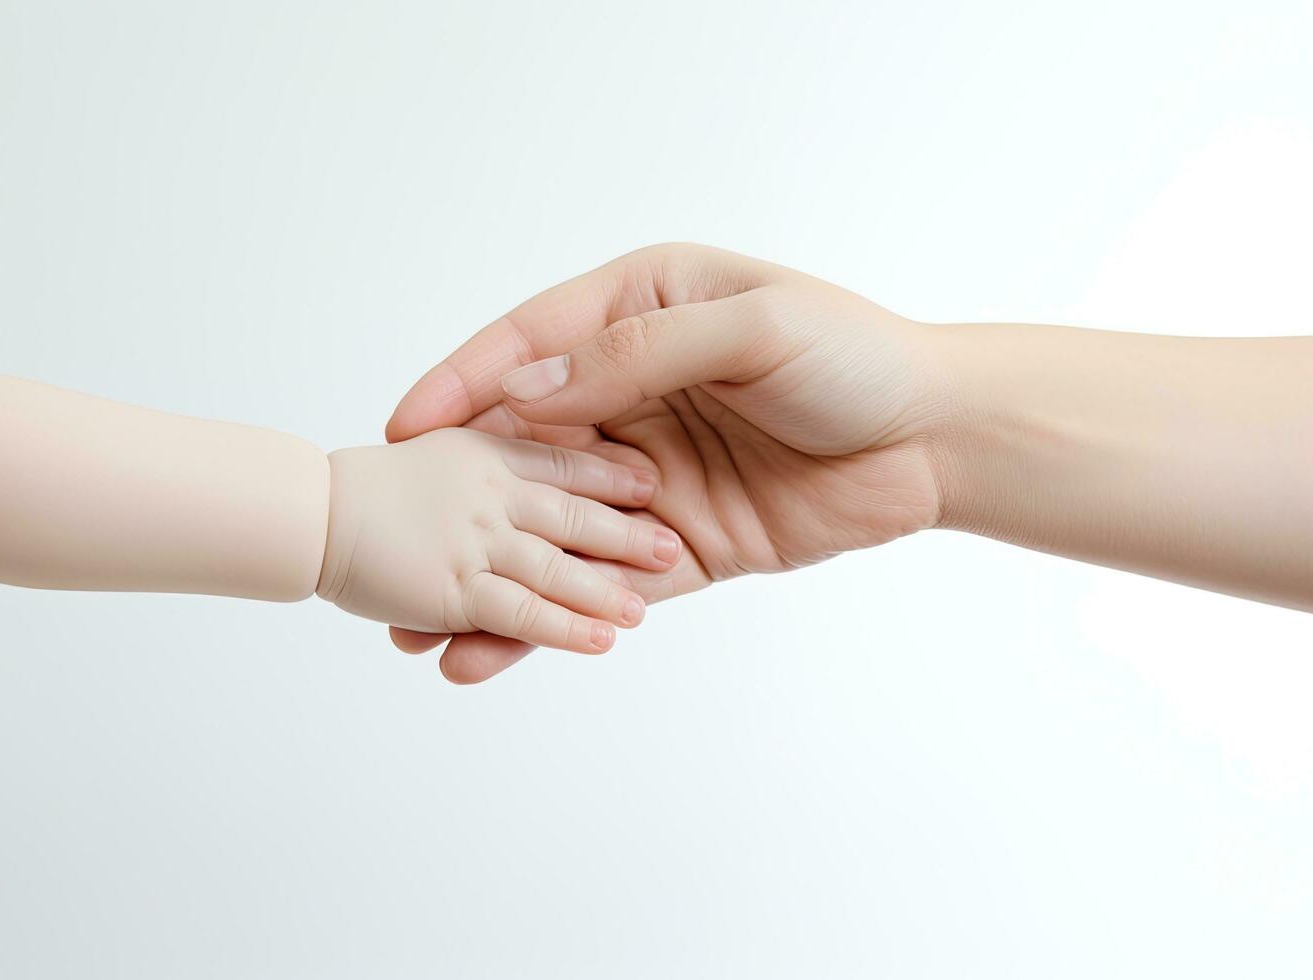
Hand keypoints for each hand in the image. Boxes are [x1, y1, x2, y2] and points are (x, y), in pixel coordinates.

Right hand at [387, 244, 948, 680]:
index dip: (462, 384)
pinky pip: (602, 577)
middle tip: (384, 538)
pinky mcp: (679, 542)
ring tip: (420, 626)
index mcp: (641, 312)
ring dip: (489, 568)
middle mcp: (633, 389)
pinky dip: (552, 613)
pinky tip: (495, 649)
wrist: (941, 440)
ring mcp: (652, 473)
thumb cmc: (856, 356)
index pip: (532, 347)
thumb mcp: (748, 326)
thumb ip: (636, 357)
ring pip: (551, 520)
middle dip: (454, 491)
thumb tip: (525, 393)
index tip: (400, 427)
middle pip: (524, 441)